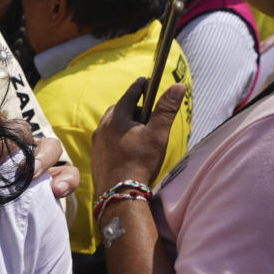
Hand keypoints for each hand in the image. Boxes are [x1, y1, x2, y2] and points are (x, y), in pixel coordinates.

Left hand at [92, 78, 185, 194]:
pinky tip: (126, 145)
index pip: (130, 94)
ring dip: (123, 122)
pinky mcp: (95, 154)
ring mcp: (97, 141)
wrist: (119, 193)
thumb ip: (166, 109)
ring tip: (138, 130)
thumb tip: (178, 86)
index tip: (146, 81)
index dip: (140, 86)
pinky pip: (106, 138)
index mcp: (116, 118)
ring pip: (111, 123)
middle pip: (119, 108)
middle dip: (132, 106)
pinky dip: (116, 136)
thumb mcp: (158, 134)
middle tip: (146, 112)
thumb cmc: (140, 163)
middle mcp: (103, 126)